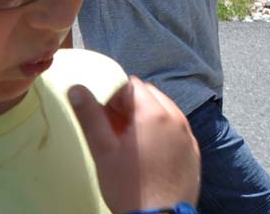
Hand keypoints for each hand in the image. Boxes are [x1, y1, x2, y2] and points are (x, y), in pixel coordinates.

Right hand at [69, 76, 199, 213]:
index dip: (115, 98)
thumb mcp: (103, 150)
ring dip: (147, 119)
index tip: (105, 119)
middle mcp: (176, 117)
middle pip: (151, 97)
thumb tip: (76, 89)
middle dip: (131, 107)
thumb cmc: (127, 184)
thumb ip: (90, 116)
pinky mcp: (193, 151)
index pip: (133, 86)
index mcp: (154, 112)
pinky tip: (149, 156)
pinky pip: (176, 132)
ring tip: (129, 145)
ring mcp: (188, 134)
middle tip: (114, 131)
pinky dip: (162, 134)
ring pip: (165, 113)